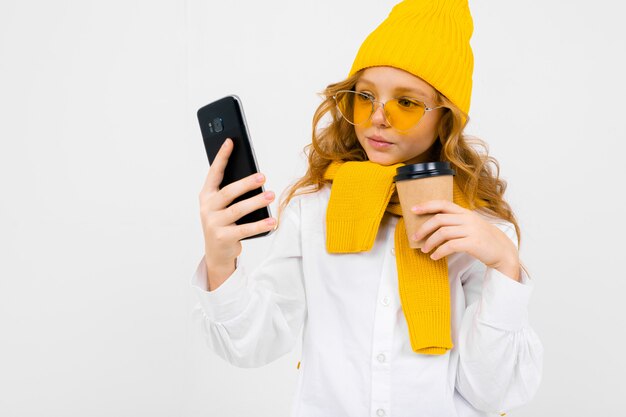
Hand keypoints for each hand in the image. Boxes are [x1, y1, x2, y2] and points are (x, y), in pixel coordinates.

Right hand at [199, 138, 276, 274]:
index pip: (214, 173)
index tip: (230, 141)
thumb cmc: (224, 223)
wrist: (217, 252)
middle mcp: (207, 208)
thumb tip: (255, 176)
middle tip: (263, 177)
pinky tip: (272, 221)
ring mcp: (213, 223)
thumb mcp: (223, 206)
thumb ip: (232, 192)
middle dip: (246, 183)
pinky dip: (260, 225)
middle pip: (228, 192)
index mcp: (206, 196)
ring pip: (238, 209)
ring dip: (256, 202)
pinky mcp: (223, 238)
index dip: (222, 157)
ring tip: (271, 196)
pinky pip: (245, 229)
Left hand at [410, 200, 519, 280]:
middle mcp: (468, 219)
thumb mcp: (470, 225)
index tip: (413, 210)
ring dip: (430, 242)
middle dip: (424, 228)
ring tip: (425, 250)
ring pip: (443, 233)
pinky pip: (450, 246)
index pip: (443, 204)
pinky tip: (435, 256)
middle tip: (415, 237)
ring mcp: (472, 230)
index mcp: (465, 212)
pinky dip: (439, 252)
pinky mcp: (473, 243)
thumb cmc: (483, 239)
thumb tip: (433, 224)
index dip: (427, 205)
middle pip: (439, 219)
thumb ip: (455, 222)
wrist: (503, 252)